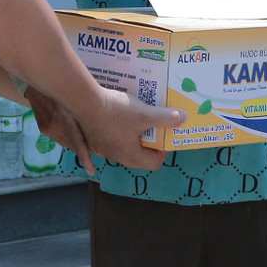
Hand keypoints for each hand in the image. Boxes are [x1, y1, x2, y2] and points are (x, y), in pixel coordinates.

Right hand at [25, 86, 96, 174]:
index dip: (85, 158)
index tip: (92, 171)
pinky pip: (58, 137)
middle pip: (73, 144)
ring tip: (83, 134)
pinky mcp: (44, 128)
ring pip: (65, 142)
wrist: (39, 84)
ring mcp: (49, 129)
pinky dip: (66, 136)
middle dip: (84, 148)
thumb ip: (87, 110)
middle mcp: (56, 127)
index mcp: (66, 120)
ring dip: (74, 141)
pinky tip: (70, 128)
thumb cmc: (64, 88)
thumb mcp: (78, 97)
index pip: (78, 144)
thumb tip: (101, 117)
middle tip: (96, 148)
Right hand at [69, 86, 185, 170]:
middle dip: (149, 141)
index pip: (154, 163)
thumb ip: (165, 118)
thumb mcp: (145, 114)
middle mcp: (116, 156)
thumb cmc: (116, 111)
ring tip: (139, 117)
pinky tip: (120, 116)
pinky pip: (112, 139)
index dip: (163, 151)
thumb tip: (183, 119)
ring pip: (125, 146)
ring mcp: (103, 148)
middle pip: (140, 155)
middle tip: (153, 124)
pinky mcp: (94, 138)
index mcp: (130, 156)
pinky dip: (120, 131)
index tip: (164, 135)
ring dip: (135, 134)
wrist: (84, 102)